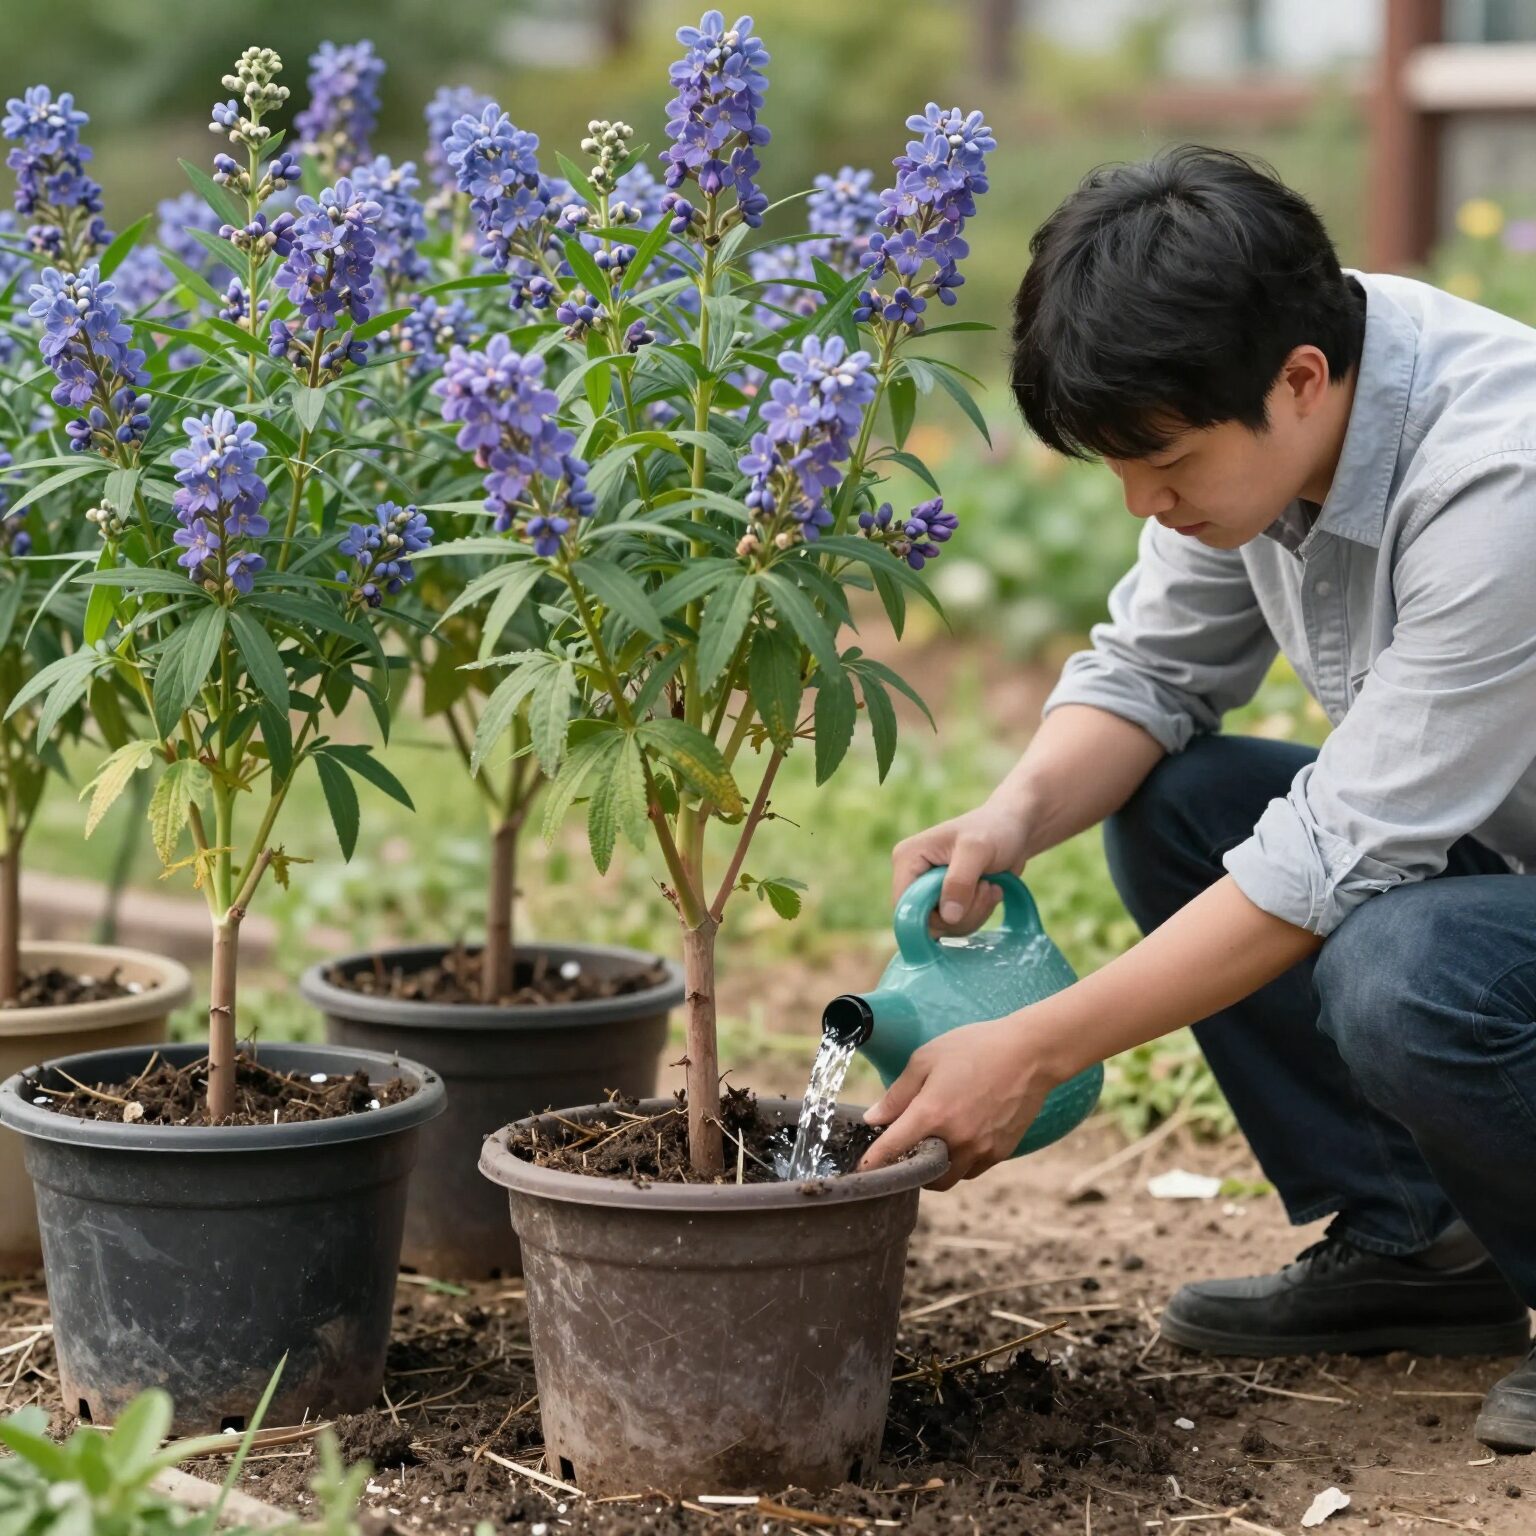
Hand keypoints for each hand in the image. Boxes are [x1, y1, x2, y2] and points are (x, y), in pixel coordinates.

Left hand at [856, 1011, 1061, 1189]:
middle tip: (902, 1154)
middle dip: (907, 1169)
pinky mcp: (1000, 1152)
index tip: (860, 1173)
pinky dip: (960, 1163)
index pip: (890, 1149)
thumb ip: (897, 1093)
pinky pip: (972, 1170)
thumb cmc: (974, 1048)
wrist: (1030, 1053)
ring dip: (934, 1170)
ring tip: (930, 1147)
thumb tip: (874, 1118)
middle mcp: (955, 1138)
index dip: (871, 1164)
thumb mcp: (926, 1059)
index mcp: (931, 1113)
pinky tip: (959, 1140)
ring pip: (948, 1178)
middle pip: (920, 1175)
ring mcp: (980, 1148)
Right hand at [891, 797, 1033, 936]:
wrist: (1015, 828)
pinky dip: (978, 914)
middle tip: (984, 889)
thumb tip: (948, 918)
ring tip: (989, 887)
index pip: (904, 904)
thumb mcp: (977, 850)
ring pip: (944, 926)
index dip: (931, 915)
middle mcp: (913, 876)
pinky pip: (956, 924)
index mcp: (907, 858)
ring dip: (974, 913)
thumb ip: (960, 882)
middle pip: (925, 920)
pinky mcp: (947, 900)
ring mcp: (930, 889)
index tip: (962, 904)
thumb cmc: (994, 830)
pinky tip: (990, 891)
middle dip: (961, 913)